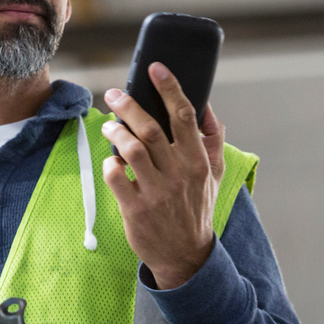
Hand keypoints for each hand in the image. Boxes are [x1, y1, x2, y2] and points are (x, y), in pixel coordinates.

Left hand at [100, 62, 225, 289]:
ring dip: (115, 132)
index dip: (169, 88)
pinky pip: (116, 177)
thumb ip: (212, 139)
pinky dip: (109, 164)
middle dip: (128, 105)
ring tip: (108, 125)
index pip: (185, 116)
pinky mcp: (136, 210)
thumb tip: (206, 106)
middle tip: (114, 94)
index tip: (155, 68)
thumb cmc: (197, 207)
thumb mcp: (215, 173)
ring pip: (131, 150)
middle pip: (150, 128)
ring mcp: (157, 192)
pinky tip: (111, 161)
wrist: (187, 255)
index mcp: (198, 160)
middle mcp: (179, 174)